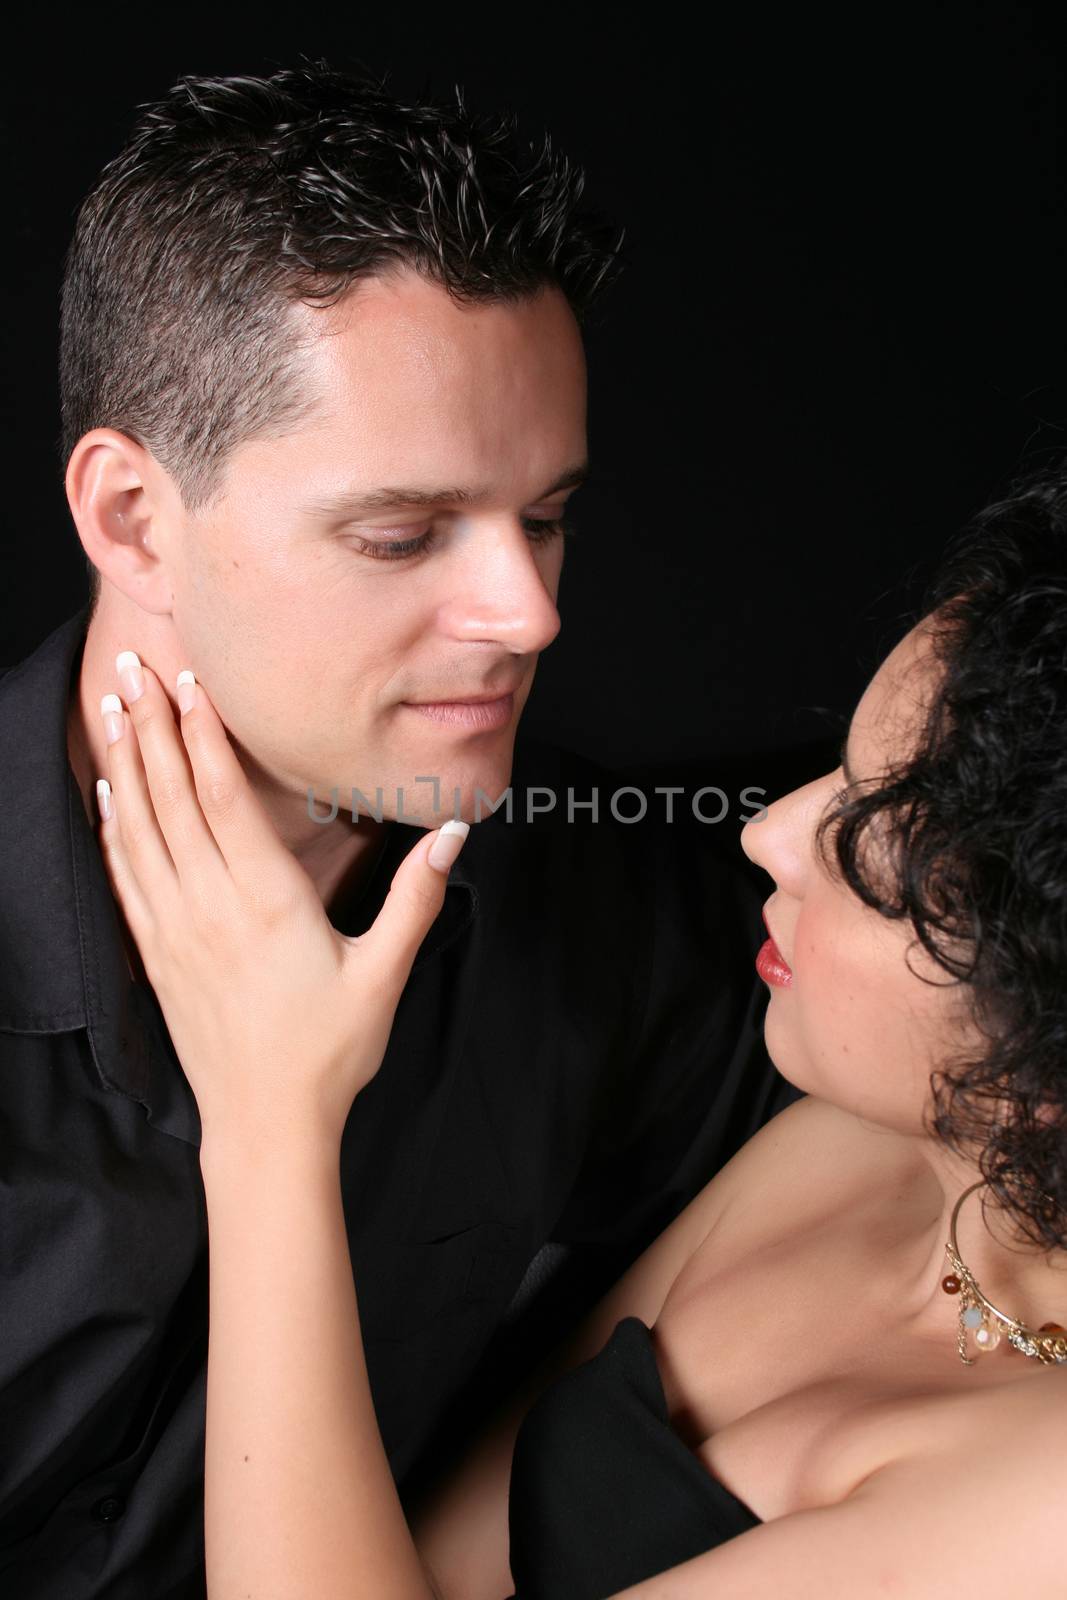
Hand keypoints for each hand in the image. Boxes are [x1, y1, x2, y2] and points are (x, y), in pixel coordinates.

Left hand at [94, 652, 468, 1148]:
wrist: (265, 1126)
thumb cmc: (330, 1053)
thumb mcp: (384, 974)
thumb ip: (416, 898)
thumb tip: (454, 833)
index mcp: (266, 902)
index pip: (223, 797)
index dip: (204, 733)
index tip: (191, 680)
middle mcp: (210, 907)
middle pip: (171, 798)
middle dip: (152, 725)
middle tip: (131, 663)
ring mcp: (174, 931)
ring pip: (139, 829)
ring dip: (125, 763)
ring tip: (113, 705)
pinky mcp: (157, 956)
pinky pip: (125, 876)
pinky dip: (113, 828)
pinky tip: (107, 794)